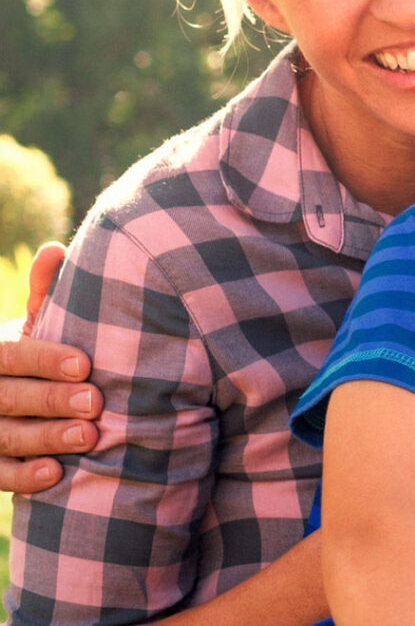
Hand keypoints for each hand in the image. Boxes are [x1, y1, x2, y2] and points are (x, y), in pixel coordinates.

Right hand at [0, 242, 100, 493]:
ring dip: (46, 437)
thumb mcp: (35, 325)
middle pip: (9, 397)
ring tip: (90, 437)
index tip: (85, 364)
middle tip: (95, 402)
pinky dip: (24, 476)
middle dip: (51, 400)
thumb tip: (55, 249)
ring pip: (5, 435)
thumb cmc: (36, 357)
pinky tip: (56, 474)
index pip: (10, 355)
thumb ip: (44, 295)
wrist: (17, 400)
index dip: (45, 359)